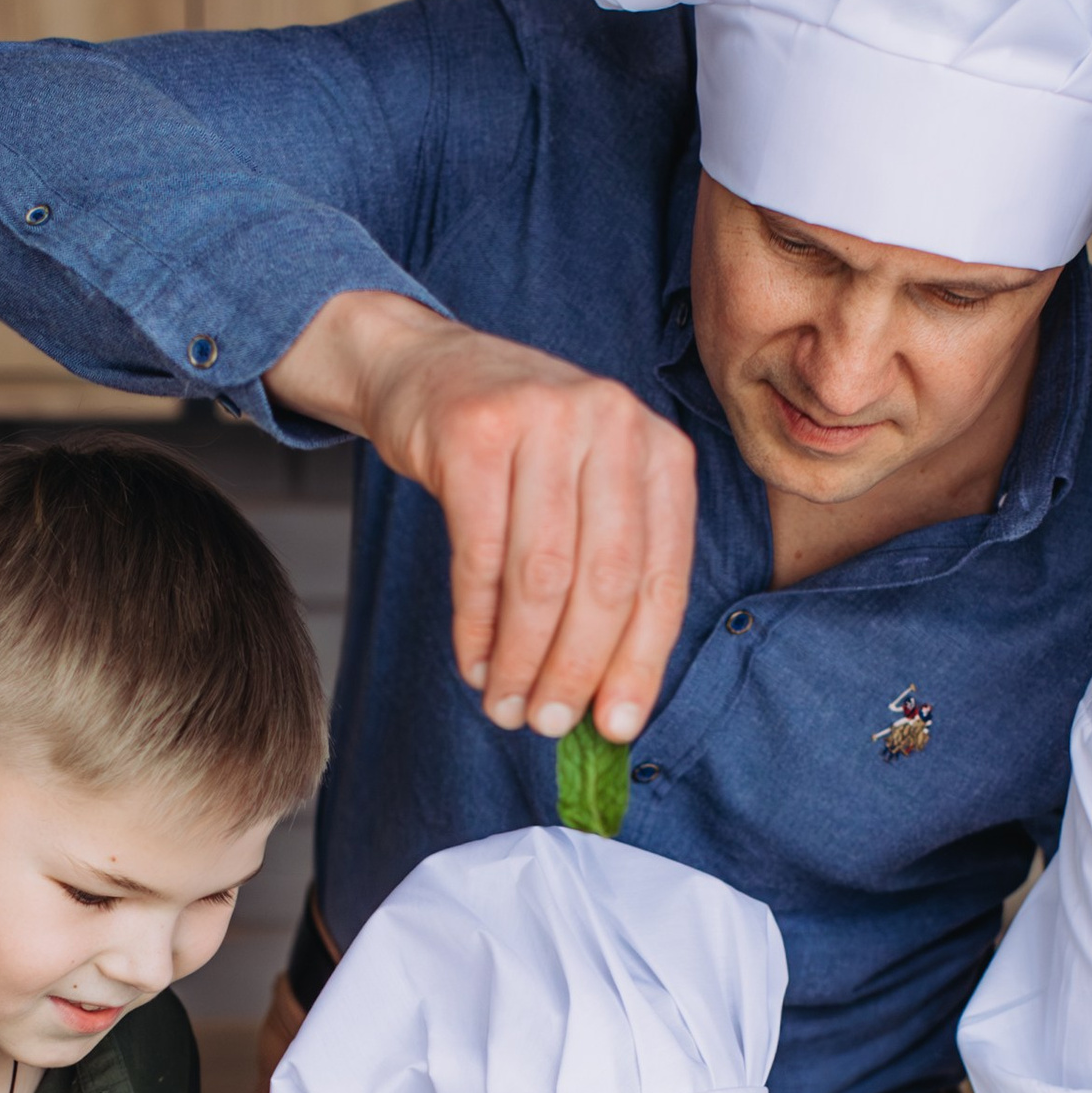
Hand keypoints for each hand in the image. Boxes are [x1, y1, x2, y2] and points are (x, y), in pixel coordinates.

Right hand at [268, 292, 695, 741]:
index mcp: (660, 449)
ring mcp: (544, 420)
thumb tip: (609, 697)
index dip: (642, 660)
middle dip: (578, 668)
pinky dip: (477, 624)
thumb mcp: (589, 487)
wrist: (428, 367)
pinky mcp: (474, 433)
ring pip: (542, 574)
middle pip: (606, 579)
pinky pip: (480, 555)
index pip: (663, 574)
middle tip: (550, 725)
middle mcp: (612, 424)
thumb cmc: (521, 448)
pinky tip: (473, 661)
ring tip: (507, 705)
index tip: (618, 725)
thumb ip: (610, 571)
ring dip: (523, 657)